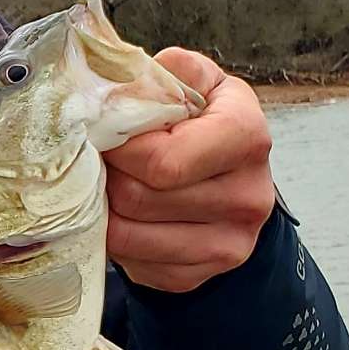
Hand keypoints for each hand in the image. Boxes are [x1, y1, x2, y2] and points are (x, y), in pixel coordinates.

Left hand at [105, 49, 275, 293]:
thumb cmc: (204, 120)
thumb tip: (113, 91)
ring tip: (109, 184)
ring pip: (129, 235)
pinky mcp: (201, 276)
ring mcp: (229, 245)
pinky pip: (135, 265)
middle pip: (139, 198)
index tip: (105, 133)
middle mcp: (248, 196)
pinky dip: (118, 240)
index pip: (162, 161)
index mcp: (246, 137)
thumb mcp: (195, 80)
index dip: (119, 148)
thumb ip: (161, 73)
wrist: (233, 177)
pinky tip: (125, 215)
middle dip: (107, 176)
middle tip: (100, 160)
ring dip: (105, 209)